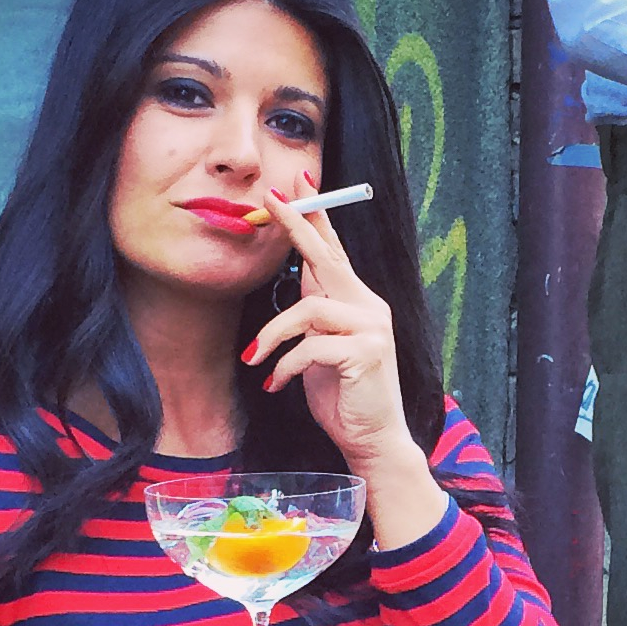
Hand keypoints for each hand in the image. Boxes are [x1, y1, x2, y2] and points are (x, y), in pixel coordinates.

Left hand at [242, 172, 415, 471]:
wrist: (372, 440)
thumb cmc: (344, 396)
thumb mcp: (321, 348)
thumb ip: (314, 314)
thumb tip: (297, 281)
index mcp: (359, 302)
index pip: (334, 252)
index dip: (316, 218)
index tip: (299, 184)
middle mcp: (370, 307)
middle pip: (327, 258)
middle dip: (297, 226)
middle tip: (272, 200)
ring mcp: (372, 328)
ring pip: (307, 309)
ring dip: (272, 335)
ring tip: (254, 359)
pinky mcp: (365, 353)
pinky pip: (310, 346)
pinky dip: (285, 366)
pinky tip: (276, 384)